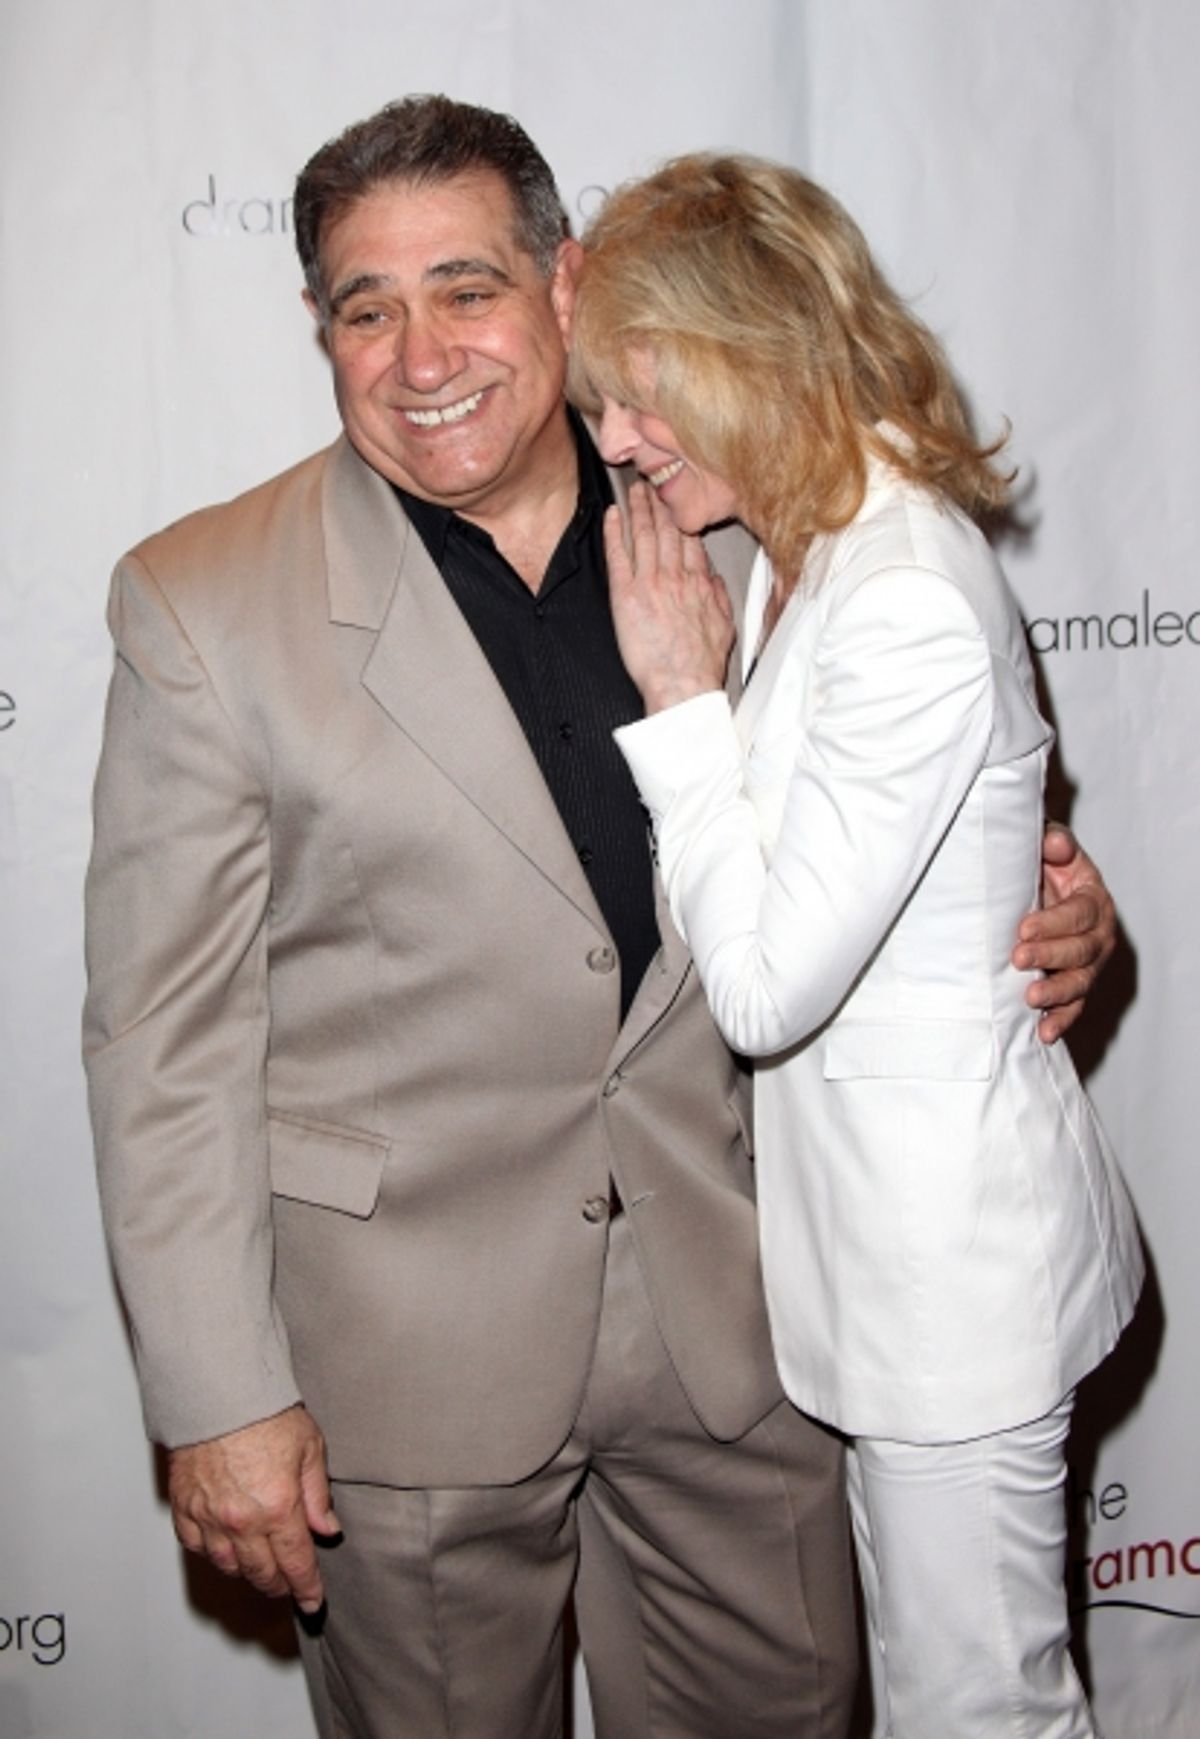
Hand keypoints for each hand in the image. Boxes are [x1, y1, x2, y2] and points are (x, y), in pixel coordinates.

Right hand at [167, 1404, 339, 1612]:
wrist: (218, 1392)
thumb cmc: (265, 1413)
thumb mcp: (310, 1448)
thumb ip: (317, 1495)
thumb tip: (327, 1529)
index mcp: (278, 1508)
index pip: (296, 1564)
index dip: (307, 1588)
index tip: (313, 1601)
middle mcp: (242, 1521)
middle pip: (262, 1573)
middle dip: (279, 1585)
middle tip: (289, 1587)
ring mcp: (210, 1518)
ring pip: (229, 1567)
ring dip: (247, 1573)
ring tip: (260, 1569)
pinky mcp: (185, 1509)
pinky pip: (198, 1548)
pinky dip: (213, 1554)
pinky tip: (226, 1548)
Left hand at [604, 483, 734, 712]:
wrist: (683, 685)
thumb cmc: (701, 666)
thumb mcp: (724, 627)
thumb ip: (718, 598)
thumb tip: (712, 580)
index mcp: (699, 585)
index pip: (691, 541)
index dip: (683, 518)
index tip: (677, 503)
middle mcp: (676, 578)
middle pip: (668, 531)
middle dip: (660, 503)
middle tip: (653, 482)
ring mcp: (651, 583)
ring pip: (645, 536)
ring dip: (639, 509)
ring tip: (634, 489)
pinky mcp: (627, 595)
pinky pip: (619, 555)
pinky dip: (616, 533)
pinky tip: (612, 515)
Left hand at [1013, 823, 1115, 1042]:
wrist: (1036, 889)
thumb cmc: (1043, 867)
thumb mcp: (1049, 847)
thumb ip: (1055, 842)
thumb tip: (1054, 843)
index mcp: (1093, 900)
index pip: (1080, 913)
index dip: (1054, 922)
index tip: (1024, 927)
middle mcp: (1097, 935)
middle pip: (1081, 950)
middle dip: (1050, 956)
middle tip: (1018, 958)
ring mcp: (1088, 964)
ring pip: (1079, 982)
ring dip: (1055, 993)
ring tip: (1031, 998)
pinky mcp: (1074, 986)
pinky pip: (1072, 1007)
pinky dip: (1059, 1021)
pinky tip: (1043, 1033)